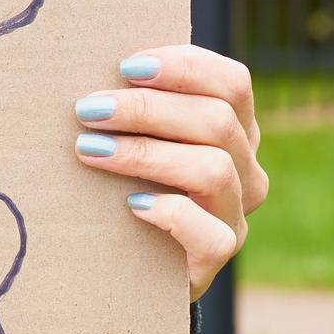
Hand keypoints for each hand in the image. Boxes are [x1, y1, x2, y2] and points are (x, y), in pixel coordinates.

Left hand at [72, 45, 267, 301]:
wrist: (119, 266)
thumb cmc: (116, 188)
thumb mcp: (130, 140)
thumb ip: (134, 107)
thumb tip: (101, 68)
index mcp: (233, 129)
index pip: (232, 83)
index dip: (183, 67)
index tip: (125, 67)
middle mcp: (245, 170)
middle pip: (216, 120)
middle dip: (146, 109)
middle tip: (88, 109)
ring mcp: (235, 215)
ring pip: (212, 169)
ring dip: (145, 153)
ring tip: (89, 151)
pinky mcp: (218, 255)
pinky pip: (209, 232)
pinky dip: (169, 212)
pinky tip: (129, 205)